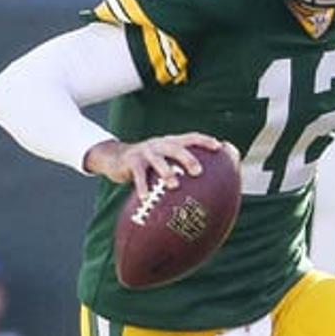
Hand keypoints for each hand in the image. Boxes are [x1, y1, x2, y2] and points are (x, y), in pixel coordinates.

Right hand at [83, 133, 232, 201]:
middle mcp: (159, 144)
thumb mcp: (162, 161)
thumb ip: (178, 168)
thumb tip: (204, 188)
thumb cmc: (147, 165)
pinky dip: (142, 185)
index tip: (219, 147)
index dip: (204, 141)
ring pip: (158, 160)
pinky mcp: (132, 161)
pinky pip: (138, 174)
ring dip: (167, 172)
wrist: (115, 158)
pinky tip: (145, 197)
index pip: (190, 137)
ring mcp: (145, 151)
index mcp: (170, 142)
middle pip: (176, 147)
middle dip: (188, 158)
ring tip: (174, 185)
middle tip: (198, 172)